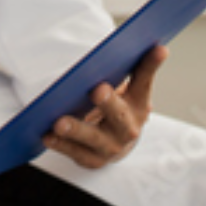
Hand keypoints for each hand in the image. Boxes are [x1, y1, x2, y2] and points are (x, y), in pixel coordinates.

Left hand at [42, 44, 166, 169]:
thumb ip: (134, 68)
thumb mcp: (130, 89)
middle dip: (108, 103)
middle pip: (119, 115)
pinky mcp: (93, 159)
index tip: (158, 48)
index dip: (150, 65)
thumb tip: (146, 46)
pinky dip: (61, 144)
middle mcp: (128, 128)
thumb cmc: (120, 108)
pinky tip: (47, 135)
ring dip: (76, 129)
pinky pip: (75, 152)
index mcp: (138, 104)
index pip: (145, 80)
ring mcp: (111, 146)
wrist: (118, 144)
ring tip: (60, 122)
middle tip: (97, 90)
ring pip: (93, 138)